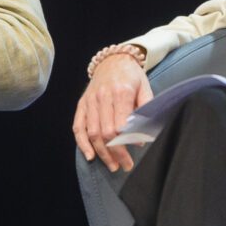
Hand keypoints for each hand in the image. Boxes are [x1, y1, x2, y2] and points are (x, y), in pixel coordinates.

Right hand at [74, 50, 151, 172]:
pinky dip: (82, 143)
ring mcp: (90, 101)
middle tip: (126, 165)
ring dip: (102, 153)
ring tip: (112, 166)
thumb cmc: (132, 76)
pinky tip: (90, 156)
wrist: (113, 60)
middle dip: (116, 153)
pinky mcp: (82, 104)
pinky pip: (78, 126)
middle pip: (106, 132)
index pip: (121, 124)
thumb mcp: (146, 88)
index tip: (136, 150)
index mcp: (121, 92)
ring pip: (92, 133)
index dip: (127, 140)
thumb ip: (147, 110)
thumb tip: (143, 136)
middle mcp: (102, 96)